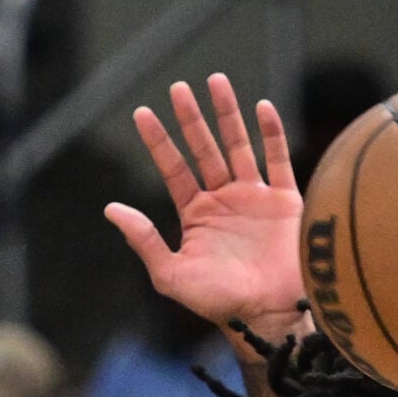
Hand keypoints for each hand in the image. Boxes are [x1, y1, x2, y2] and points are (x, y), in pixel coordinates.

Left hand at [105, 74, 305, 347]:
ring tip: (215, 81)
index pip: (174, 169)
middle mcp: (224, 201)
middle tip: (178, 87)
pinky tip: (260, 107)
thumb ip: (144, 240)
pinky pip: (278, 159)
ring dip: (227, 114)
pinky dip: (271, 133)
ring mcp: (255, 198)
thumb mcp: (171, 275)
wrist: (268, 315)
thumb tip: (111, 209)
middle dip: (191, 119)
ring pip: (238, 146)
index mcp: (197, 216)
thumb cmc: (220, 302)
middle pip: (204, 149)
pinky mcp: (285, 201)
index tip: (142, 113)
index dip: (158, 141)